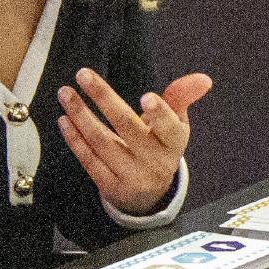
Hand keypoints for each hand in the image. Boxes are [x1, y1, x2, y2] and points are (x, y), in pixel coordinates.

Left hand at [59, 68, 211, 215]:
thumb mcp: (175, 125)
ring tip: (65, 93)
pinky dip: (75, 140)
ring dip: (81, 116)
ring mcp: (132, 177)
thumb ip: (181, 98)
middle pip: (128, 128)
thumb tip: (204, 79)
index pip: (169, 128)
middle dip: (104, 99)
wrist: (150, 195)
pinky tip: (65, 120)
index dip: (159, 114)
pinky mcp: (111, 188)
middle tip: (83, 74)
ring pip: (103, 143)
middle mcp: (155, 162)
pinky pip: (89, 161)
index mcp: (174, 143)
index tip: (146, 97)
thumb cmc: (161, 147)